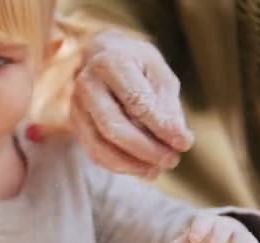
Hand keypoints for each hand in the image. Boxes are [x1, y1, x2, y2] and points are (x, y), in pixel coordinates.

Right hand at [70, 31, 193, 177]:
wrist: (101, 56)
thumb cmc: (137, 64)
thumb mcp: (159, 73)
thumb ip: (168, 104)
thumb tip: (178, 138)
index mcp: (110, 62)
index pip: (136, 101)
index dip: (161, 126)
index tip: (184, 143)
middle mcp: (87, 83)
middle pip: (113, 127)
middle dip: (146, 149)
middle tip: (172, 160)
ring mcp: (76, 106)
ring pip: (100, 146)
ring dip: (132, 164)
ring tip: (158, 169)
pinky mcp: (75, 124)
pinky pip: (94, 153)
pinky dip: (119, 166)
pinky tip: (142, 168)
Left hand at [160, 214, 259, 242]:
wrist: (225, 237)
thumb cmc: (204, 239)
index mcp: (207, 223)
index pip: (202, 222)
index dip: (198, 230)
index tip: (193, 239)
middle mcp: (224, 228)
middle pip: (222, 229)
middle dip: (218, 237)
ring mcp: (239, 237)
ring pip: (240, 238)